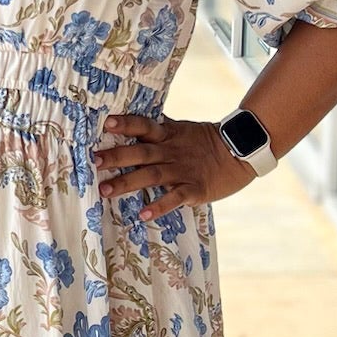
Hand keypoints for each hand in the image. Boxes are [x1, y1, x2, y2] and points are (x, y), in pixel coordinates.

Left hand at [95, 114, 257, 218]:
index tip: (107, 123)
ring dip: (127, 183)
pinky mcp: (195, 189)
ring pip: (152, 176)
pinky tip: (143, 214)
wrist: (241, 153)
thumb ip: (159, 128)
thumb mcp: (182, 129)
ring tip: (105, 190)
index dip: (127, 124)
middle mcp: (172, 151)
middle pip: (141, 152)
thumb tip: (133, 122)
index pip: (144, 126)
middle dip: (117, 156)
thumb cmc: (206, 142)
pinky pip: (175, 198)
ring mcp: (183, 171)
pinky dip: (159, 206)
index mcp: (168, 135)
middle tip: (95, 160)